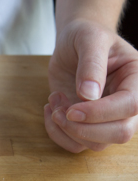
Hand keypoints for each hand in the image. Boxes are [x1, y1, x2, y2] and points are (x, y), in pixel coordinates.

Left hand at [45, 19, 137, 152]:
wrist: (73, 43)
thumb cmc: (85, 36)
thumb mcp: (88, 39)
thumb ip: (91, 64)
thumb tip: (89, 95)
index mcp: (137, 80)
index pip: (130, 106)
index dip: (100, 113)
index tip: (71, 109)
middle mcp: (128, 104)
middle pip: (119, 133)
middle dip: (83, 128)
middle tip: (58, 110)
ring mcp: (108, 118)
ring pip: (96, 144)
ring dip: (66, 129)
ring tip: (53, 100)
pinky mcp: (88, 125)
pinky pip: (76, 144)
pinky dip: (57, 133)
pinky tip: (50, 109)